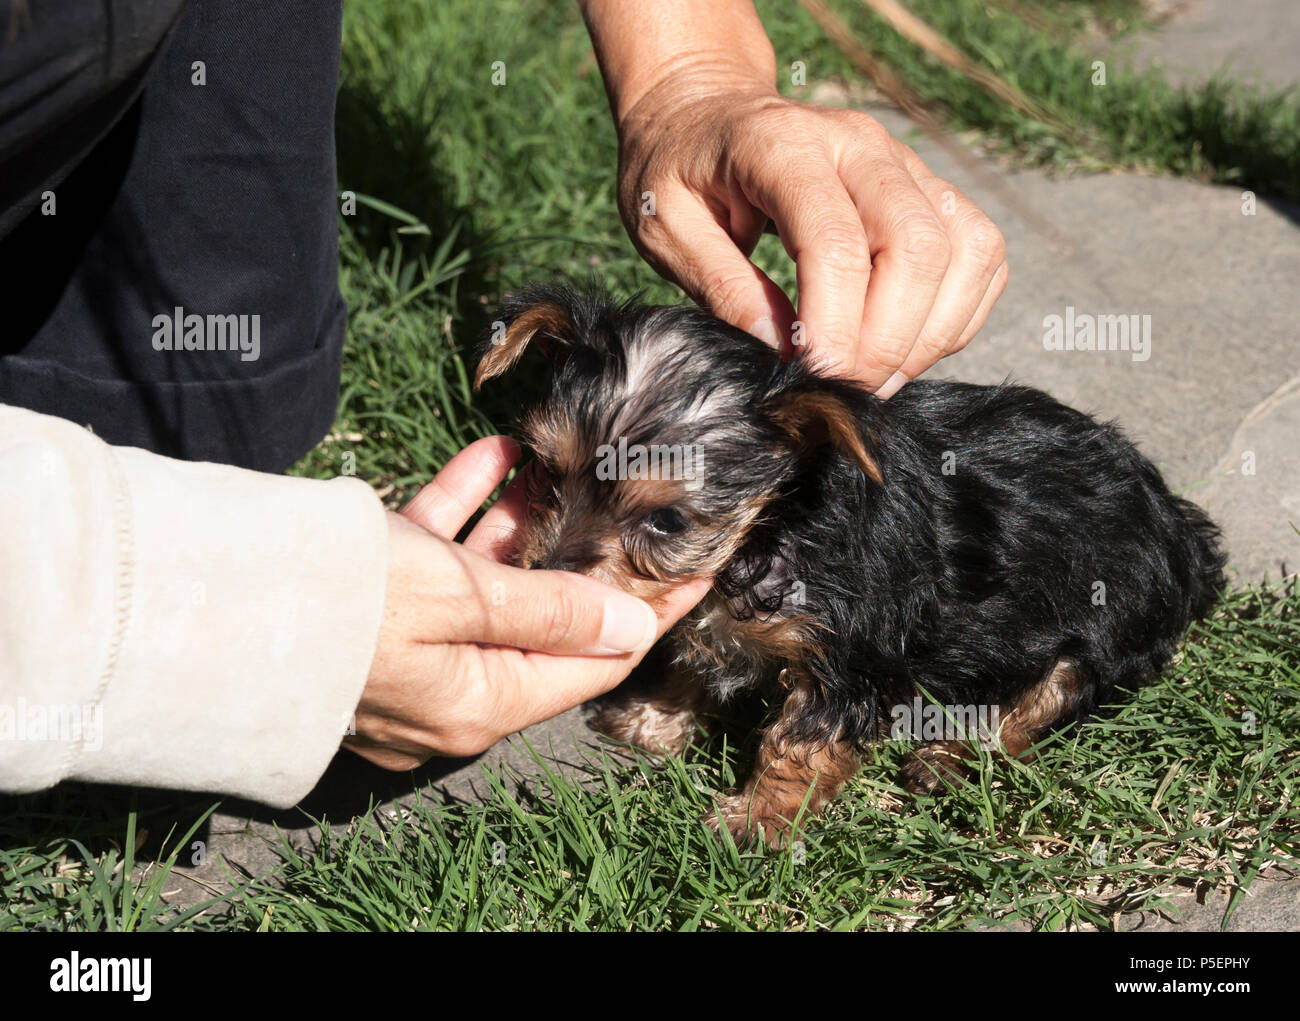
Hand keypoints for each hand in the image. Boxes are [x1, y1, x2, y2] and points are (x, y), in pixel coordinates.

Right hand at [345, 437, 711, 768]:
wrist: (206, 596)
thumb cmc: (345, 605)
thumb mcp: (462, 602)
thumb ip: (550, 610)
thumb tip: (635, 625)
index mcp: (484, 703)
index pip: (595, 664)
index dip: (651, 615)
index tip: (697, 569)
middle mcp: (453, 684)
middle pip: (544, 618)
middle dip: (581, 555)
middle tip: (623, 503)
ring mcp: (412, 645)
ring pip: (490, 581)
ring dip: (521, 523)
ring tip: (554, 468)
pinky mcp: (374, 603)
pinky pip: (436, 558)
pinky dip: (464, 511)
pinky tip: (489, 456)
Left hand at [616, 82, 1007, 394]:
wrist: (706, 114)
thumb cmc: (680, 172)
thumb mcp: (663, 227)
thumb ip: (721, 287)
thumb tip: (780, 350)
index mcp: (785, 145)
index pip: (836, 242)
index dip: (835, 326)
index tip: (813, 379)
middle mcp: (861, 146)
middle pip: (919, 244)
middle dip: (889, 339)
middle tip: (844, 389)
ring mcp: (906, 163)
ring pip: (967, 249)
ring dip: (929, 334)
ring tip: (873, 375)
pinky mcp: (931, 190)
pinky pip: (979, 256)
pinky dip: (954, 316)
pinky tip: (902, 345)